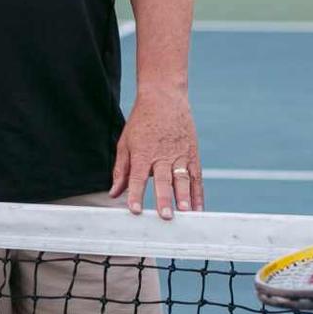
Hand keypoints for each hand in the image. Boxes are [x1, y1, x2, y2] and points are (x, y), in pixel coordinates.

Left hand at [110, 90, 202, 218]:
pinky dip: (198, 193)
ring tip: (186, 213)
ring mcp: (180, 154)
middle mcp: (162, 155)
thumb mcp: (125, 143)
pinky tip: (198, 209)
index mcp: (143, 153)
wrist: (164, 98)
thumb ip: (121, 170)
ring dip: (185, 197)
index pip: (138, 177)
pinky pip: (196, 176)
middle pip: (163, 180)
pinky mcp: (192, 153)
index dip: (136, 194)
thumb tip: (114, 193)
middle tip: (166, 216)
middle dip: (164, 198)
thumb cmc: (142, 121)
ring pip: (183, 179)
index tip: (135, 211)